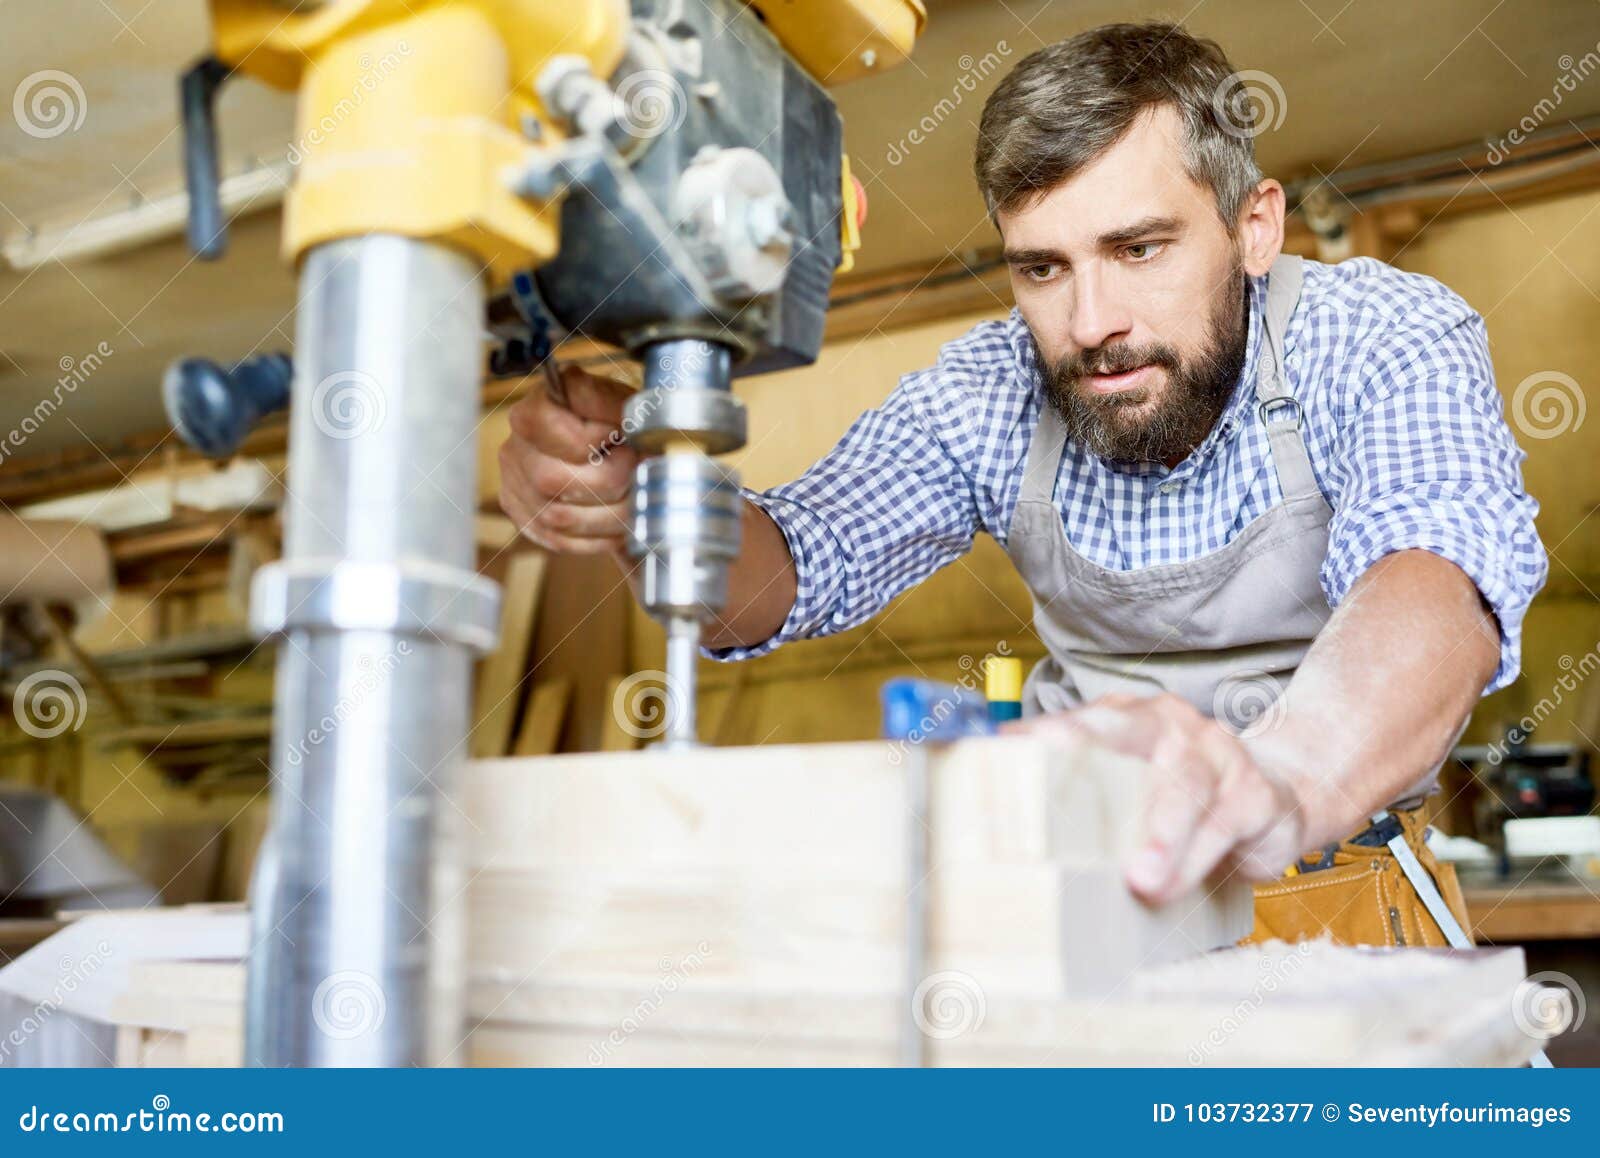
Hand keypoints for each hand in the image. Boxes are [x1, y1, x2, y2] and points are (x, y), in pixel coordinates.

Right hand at [497, 364, 639, 557]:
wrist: (614, 453)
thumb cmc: (616, 423)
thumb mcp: (618, 399)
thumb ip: (607, 399)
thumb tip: (600, 405)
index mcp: (533, 411)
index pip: (542, 426)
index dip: (588, 437)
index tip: (615, 435)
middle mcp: (515, 449)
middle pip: (551, 479)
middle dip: (607, 480)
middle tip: (634, 470)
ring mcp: (516, 488)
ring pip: (558, 517)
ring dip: (609, 514)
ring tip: (634, 498)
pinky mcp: (527, 520)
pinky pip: (560, 541)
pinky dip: (598, 537)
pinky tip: (619, 523)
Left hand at [1006, 693, 1306, 903]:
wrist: (1274, 801)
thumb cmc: (1178, 802)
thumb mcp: (1130, 794)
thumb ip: (1080, 799)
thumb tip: (1004, 827)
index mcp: (1132, 719)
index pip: (1086, 720)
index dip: (1050, 730)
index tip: (1011, 742)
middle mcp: (1174, 725)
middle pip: (1134, 733)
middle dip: (1093, 751)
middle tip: (1061, 779)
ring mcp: (1219, 753)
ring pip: (1184, 784)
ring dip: (1159, 834)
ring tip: (1139, 879)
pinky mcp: (1255, 794)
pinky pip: (1223, 823)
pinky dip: (1195, 858)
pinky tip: (1172, 885)